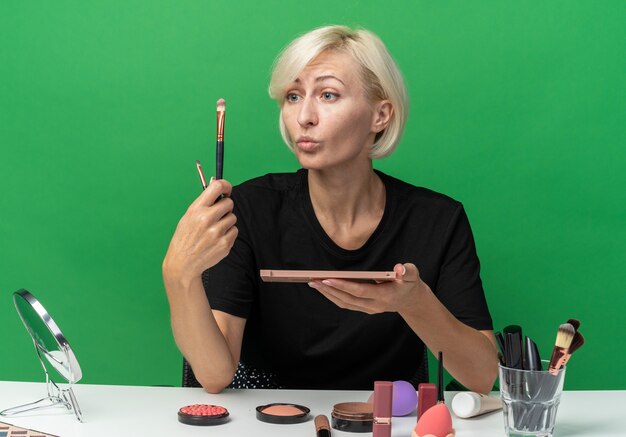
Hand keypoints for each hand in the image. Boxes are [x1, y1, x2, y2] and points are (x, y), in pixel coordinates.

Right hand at [163, 179, 237, 284]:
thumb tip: (218, 187)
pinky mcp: (225, 243)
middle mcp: (207, 219)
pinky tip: (217, 239)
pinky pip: (234, 231)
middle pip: (229, 203)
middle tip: (218, 214)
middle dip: (225, 207)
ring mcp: (217, 232)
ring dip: (226, 222)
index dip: (226, 185)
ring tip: (214, 230)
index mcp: (196, 209)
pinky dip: (228, 234)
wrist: (183, 264)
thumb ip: (204, 203)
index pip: (217, 186)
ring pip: (233, 218)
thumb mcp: (188, 217)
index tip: (227, 190)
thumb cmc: (185, 239)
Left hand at [308, 263, 428, 314]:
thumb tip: (399, 268)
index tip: (328, 279)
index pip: (360, 291)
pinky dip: (333, 296)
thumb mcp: (412, 275)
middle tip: (314, 280)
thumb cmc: (409, 283)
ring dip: (328, 294)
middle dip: (329, 289)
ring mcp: (369, 309)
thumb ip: (407, 271)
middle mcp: (375, 305)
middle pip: (348, 298)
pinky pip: (346, 304)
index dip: (343, 286)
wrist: (411, 301)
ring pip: (344, 303)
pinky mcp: (364, 308)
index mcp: (384, 296)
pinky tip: (324, 288)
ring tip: (314, 283)